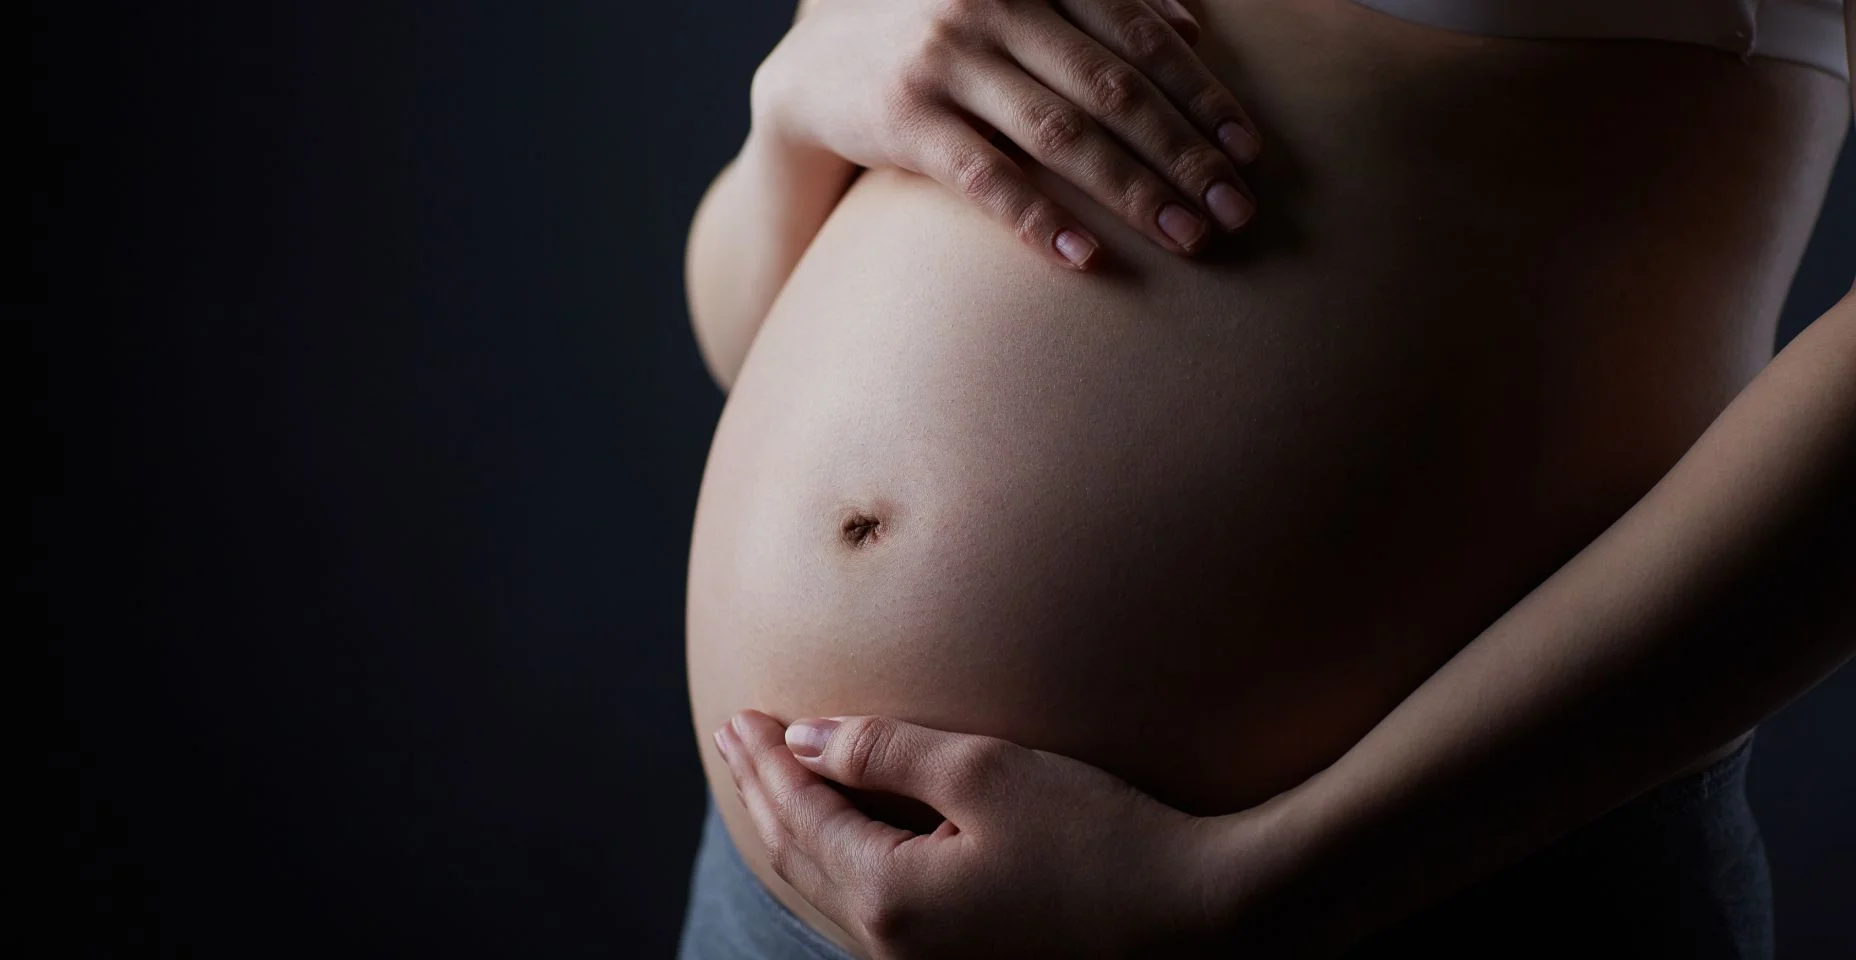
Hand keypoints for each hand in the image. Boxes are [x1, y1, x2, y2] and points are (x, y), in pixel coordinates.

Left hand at [714, 709, 1262, 957]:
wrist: (1199, 920)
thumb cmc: (1100, 840)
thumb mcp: (986, 774)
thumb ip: (885, 754)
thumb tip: (805, 742)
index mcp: (888, 899)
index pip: (800, 816)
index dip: (767, 759)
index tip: (741, 712)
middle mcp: (892, 947)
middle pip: (797, 860)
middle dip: (763, 792)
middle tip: (736, 735)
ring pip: (825, 889)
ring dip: (793, 828)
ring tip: (770, 780)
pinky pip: (864, 907)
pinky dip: (835, 860)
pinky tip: (840, 835)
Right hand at [751, 0, 1262, 269]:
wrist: (815, 69)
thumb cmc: (943, 38)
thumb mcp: (1014, 0)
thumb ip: (1096, 3)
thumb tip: (1196, 25)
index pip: (1137, 35)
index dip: (1201, 93)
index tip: (1251, 149)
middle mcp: (990, 4)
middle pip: (1112, 88)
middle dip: (1184, 153)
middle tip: (1239, 209)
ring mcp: (944, 60)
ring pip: (1060, 134)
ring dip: (1133, 191)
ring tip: (1188, 238)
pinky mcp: (903, 120)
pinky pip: (985, 177)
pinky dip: (1037, 218)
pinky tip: (1086, 257)